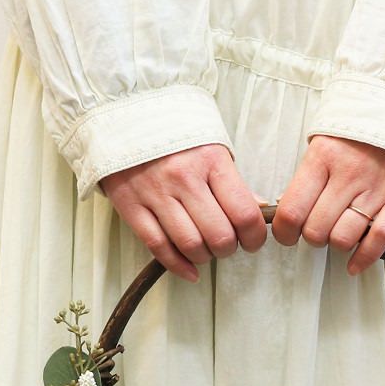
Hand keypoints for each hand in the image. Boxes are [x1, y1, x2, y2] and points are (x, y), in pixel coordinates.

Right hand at [99, 143, 267, 281]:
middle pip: (219, 236)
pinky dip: (178, 266)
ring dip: (204, 258)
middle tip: (226, 245)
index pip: (244, 214)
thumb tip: (260, 209)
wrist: (124, 115)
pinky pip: (159, 247)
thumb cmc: (176, 136)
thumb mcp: (212, 148)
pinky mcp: (131, 205)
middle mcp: (184, 177)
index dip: (254, 238)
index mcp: (211, 161)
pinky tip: (190, 270)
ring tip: (206, 250)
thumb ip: (234, 183)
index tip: (252, 241)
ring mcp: (155, 193)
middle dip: (228, 250)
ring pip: (190, 246)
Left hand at [271, 136, 384, 274]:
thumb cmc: (360, 131)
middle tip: (318, 229)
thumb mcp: (326, 141)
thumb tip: (288, 213)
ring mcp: (377, 188)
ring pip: (343, 239)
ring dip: (337, 244)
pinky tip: (353, 265)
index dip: (284, 232)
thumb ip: (309, 176)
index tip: (287, 235)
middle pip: (316, 230)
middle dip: (313, 238)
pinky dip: (363, 259)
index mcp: (323, 156)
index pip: (291, 210)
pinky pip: (378, 240)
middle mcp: (348, 174)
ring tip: (339, 234)